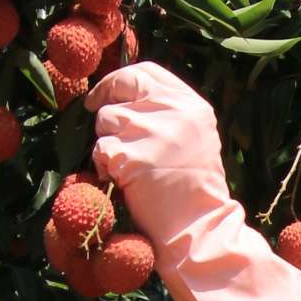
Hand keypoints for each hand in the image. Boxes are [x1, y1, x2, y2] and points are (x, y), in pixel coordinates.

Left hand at [86, 65, 231, 255]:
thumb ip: (168, 111)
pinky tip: (119, 180)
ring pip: (107, 119)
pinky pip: (101, 148)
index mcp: (193, 105)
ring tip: (126, 164)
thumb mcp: (194, 137)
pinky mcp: (132, 158)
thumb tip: (122, 93)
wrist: (200, 228)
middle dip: (105, 101)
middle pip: (123, 86)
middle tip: (101, 120)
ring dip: (107, 141)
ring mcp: (154, 133)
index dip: (119, 80)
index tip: (106, 96)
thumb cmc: (193, 188)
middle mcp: (176, 112)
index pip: (147, 71)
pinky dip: (103, 165)